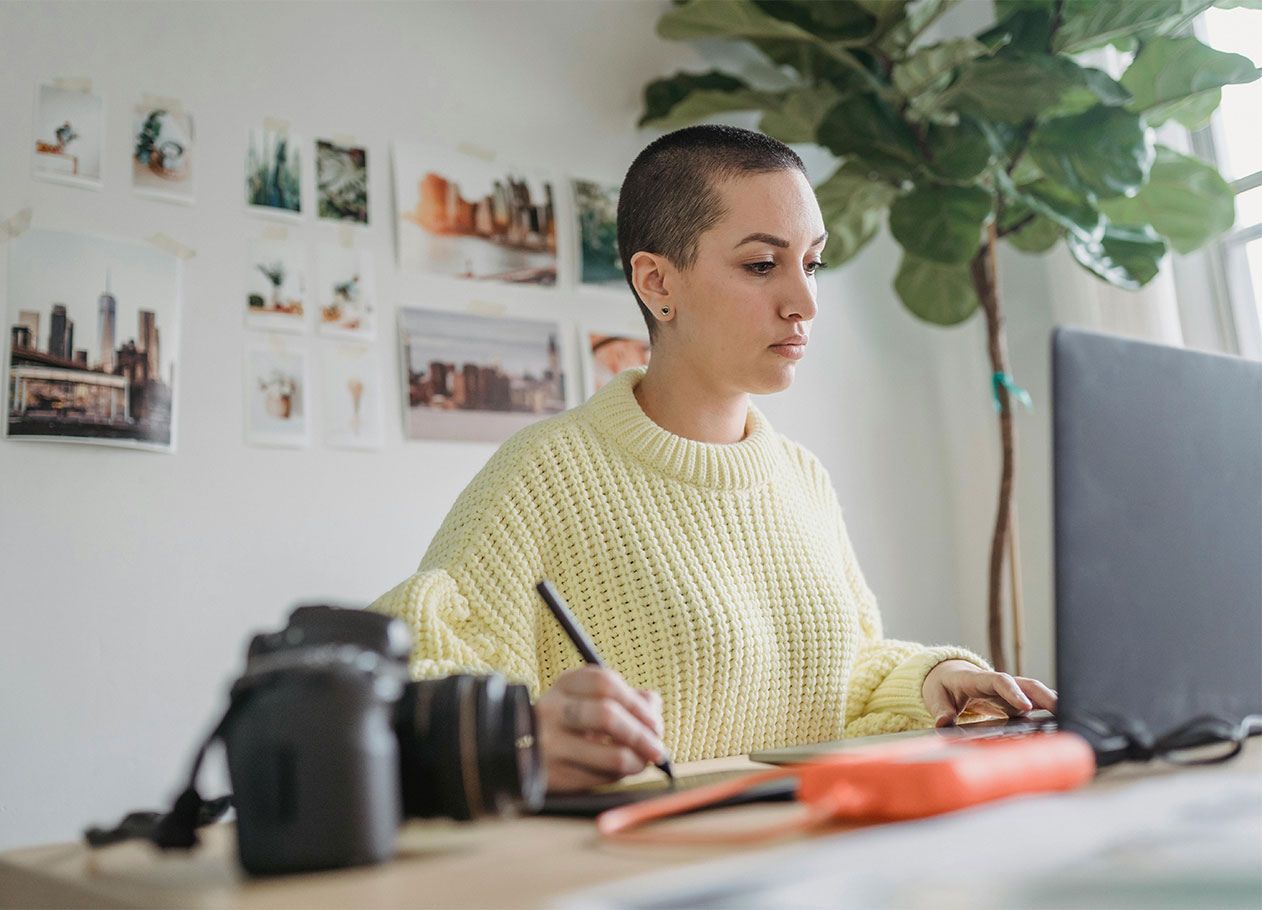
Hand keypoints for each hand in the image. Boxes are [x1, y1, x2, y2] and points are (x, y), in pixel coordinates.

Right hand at [534, 665, 666, 792]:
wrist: (516, 750)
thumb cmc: (566, 722)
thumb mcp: (587, 700)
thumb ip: (623, 698)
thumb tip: (653, 705)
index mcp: (564, 685)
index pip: (605, 684)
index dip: (637, 704)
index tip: (654, 721)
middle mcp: (552, 710)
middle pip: (607, 716)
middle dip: (640, 734)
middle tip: (657, 748)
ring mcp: (549, 744)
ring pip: (610, 755)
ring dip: (636, 762)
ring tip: (643, 763)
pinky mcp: (552, 776)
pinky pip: (600, 779)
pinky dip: (617, 777)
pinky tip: (618, 773)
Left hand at [922, 659, 1057, 726]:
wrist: (948, 676)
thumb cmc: (943, 686)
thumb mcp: (935, 696)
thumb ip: (939, 709)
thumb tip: (944, 722)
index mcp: (977, 679)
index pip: (998, 681)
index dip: (1012, 692)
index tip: (1025, 707)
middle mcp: (998, 682)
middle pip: (1025, 684)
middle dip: (1043, 695)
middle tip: (1059, 710)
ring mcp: (1009, 691)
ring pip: (1035, 692)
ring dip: (1052, 701)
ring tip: (1073, 715)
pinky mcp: (1015, 701)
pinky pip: (1035, 702)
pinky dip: (1050, 709)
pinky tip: (1067, 720)